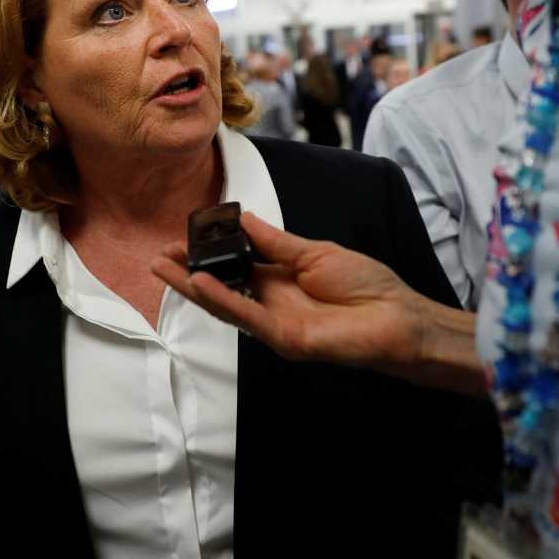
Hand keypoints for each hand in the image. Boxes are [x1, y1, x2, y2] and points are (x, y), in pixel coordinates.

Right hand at [153, 211, 483, 391]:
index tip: (184, 237)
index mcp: (280, 279)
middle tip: (159, 257)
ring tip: (165, 269)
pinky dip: (222, 300)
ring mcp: (275, 323)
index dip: (208, 254)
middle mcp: (272, 302)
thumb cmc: (368, 286)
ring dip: (193, 288)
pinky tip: (200, 285)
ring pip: (225, 305)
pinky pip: (247, 317)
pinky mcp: (284, 338)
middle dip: (188, 273)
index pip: (234, 266)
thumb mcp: (314, 252)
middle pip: (221, 287)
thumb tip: (241, 219)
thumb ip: (274, 241)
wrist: (399, 318)